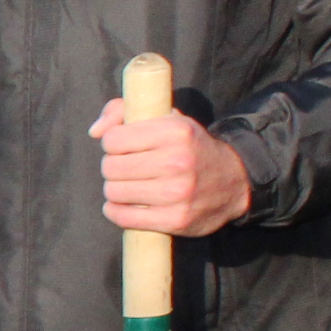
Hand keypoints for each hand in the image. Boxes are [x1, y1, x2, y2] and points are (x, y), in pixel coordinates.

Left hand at [90, 98, 252, 236]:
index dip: (114, 144)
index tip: (126, 147)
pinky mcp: (176, 220)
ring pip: (113, 192)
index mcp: (175, 131)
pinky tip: (128, 205)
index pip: (112, 140)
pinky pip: (123, 217)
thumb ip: (124, 111)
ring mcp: (177, 193)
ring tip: (132, 186)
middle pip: (110, 168)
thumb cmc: (190, 147)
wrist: (235, 181)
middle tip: (129, 169)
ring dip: (116, 190)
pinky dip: (117, 212)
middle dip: (114, 168)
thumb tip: (94, 132)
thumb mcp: (166, 118)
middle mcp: (177, 161)